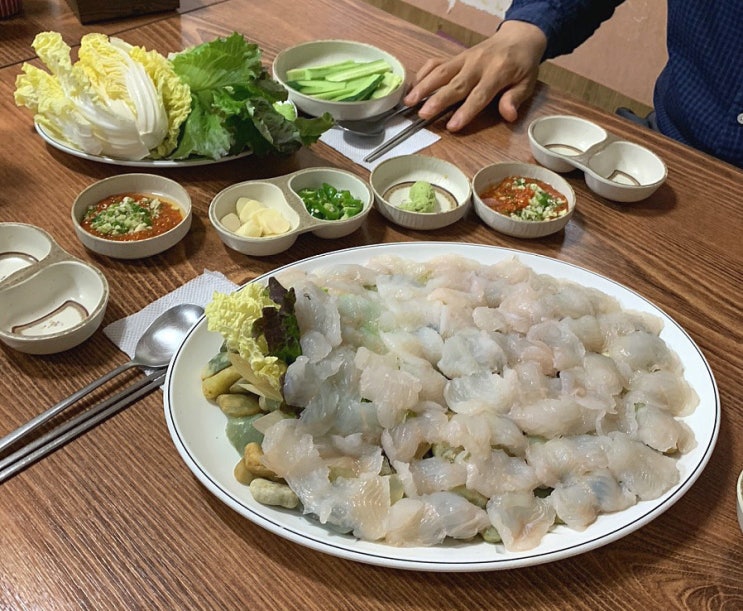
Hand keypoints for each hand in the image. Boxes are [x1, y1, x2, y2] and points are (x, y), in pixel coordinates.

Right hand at [403, 20, 546, 131]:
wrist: (517, 38)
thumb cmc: (522, 65)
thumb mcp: (527, 83)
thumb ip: (515, 98)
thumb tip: (508, 115)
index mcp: (498, 72)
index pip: (479, 95)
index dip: (465, 111)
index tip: (452, 126)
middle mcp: (478, 64)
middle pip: (455, 84)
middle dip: (438, 100)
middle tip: (423, 114)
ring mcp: (464, 58)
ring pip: (441, 72)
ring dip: (423, 87)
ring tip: (409, 102)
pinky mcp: (456, 56)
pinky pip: (437, 62)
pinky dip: (423, 73)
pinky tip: (412, 87)